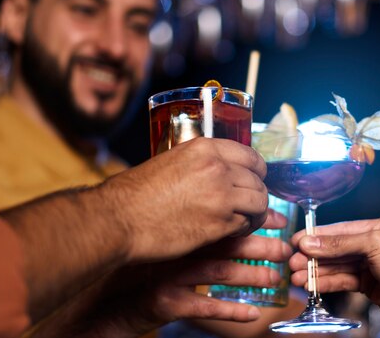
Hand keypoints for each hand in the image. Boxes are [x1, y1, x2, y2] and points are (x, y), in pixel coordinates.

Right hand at [33, 233, 291, 337]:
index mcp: (176, 233)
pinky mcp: (162, 302)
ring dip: (251, 276)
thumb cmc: (125, 271)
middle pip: (224, 243)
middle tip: (286, 246)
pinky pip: (202, 309)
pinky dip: (229, 312)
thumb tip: (213, 216)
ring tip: (275, 278)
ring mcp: (168, 276)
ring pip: (219, 273)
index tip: (276, 217)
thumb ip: (182, 230)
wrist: (92, 298)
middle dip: (259, 244)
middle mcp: (174, 251)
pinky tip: (251, 316)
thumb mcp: (155, 244)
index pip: (220, 220)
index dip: (250, 219)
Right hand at [99, 137, 269, 261]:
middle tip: (251, 204)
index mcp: (205, 148)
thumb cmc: (136, 193)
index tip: (256, 179)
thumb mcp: (170, 161)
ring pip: (259, 202)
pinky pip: (246, 224)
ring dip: (256, 213)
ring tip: (245, 220)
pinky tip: (233, 232)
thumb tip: (217, 170)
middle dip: (258, 193)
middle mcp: (217, 168)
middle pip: (258, 180)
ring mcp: (220, 196)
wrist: (120, 219)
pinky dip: (244, 229)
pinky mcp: (219, 224)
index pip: (251, 155)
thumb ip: (199, 163)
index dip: (257, 170)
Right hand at [289, 216, 379, 333]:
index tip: (297, 239)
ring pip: (338, 266)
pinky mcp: (370, 285)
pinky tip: (312, 284)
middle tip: (292, 261)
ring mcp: (373, 265)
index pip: (343, 229)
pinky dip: (327, 282)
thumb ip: (339, 243)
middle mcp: (378, 244)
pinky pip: (343, 280)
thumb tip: (311, 241)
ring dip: (317, 271)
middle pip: (337, 248)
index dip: (319, 235)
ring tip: (297, 276)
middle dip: (314, 256)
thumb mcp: (374, 245)